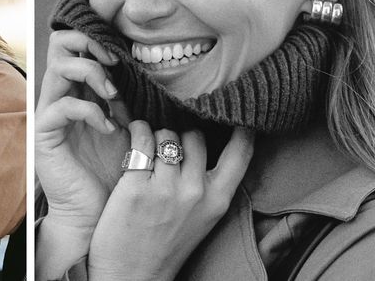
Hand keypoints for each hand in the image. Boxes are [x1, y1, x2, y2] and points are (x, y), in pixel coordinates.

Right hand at [35, 30, 126, 276]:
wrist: (98, 215)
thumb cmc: (117, 171)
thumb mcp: (132, 126)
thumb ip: (133, 97)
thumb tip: (157, 68)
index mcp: (80, 88)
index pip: (78, 43)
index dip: (100, 36)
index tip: (128, 50)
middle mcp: (61, 94)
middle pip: (60, 43)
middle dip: (91, 43)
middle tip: (116, 62)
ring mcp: (50, 112)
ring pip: (60, 67)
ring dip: (93, 74)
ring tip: (115, 96)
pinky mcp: (45, 134)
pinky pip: (63, 106)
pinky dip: (91, 111)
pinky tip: (110, 128)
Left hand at [88, 123, 254, 280]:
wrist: (132, 276)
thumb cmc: (165, 243)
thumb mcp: (201, 217)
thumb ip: (207, 183)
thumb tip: (204, 139)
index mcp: (217, 200)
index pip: (240, 153)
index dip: (241, 127)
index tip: (234, 110)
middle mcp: (195, 192)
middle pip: (195, 135)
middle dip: (181, 134)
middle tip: (168, 145)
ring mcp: (165, 189)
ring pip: (166, 134)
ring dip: (156, 134)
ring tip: (147, 148)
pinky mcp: (135, 186)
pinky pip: (141, 138)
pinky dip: (137, 131)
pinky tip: (133, 136)